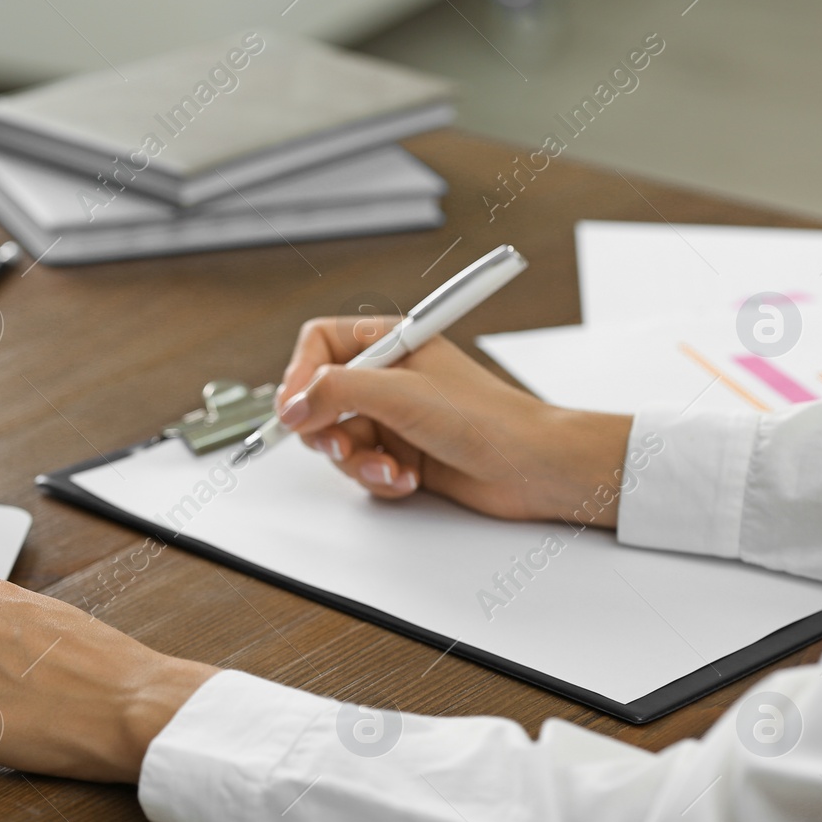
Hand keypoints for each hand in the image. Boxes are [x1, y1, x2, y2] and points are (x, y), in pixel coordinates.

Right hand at [274, 315, 633, 525]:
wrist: (531, 467)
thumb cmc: (487, 418)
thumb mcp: (401, 393)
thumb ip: (336, 392)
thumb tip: (290, 405)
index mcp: (391, 343)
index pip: (319, 344)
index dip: (299, 376)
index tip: (294, 410)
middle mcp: (388, 377)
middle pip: (319, 399)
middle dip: (328, 430)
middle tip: (343, 445)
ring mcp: (393, 417)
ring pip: (338, 440)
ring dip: (358, 461)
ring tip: (389, 467)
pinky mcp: (401, 453)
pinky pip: (362, 467)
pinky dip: (378, 478)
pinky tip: (406, 479)